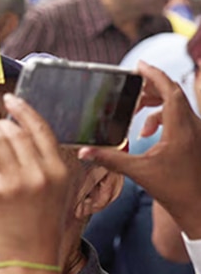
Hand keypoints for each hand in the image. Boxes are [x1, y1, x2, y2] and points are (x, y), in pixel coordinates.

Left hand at [0, 94, 70, 265]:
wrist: (30, 256)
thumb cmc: (42, 221)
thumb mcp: (58, 190)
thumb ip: (47, 162)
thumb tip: (26, 129)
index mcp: (59, 170)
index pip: (40, 128)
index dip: (23, 109)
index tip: (10, 99)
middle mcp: (40, 174)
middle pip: (14, 131)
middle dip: (0, 125)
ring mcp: (17, 183)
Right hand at [78, 62, 200, 237]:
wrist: (199, 207)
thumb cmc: (175, 190)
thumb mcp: (139, 172)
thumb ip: (110, 159)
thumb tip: (84, 152)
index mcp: (180, 130)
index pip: (169, 91)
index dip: (154, 75)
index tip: (139, 66)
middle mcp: (193, 127)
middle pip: (173, 93)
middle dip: (151, 86)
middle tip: (131, 86)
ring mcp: (196, 133)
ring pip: (177, 104)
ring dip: (156, 102)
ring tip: (136, 109)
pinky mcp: (195, 140)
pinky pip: (180, 116)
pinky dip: (162, 116)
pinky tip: (147, 132)